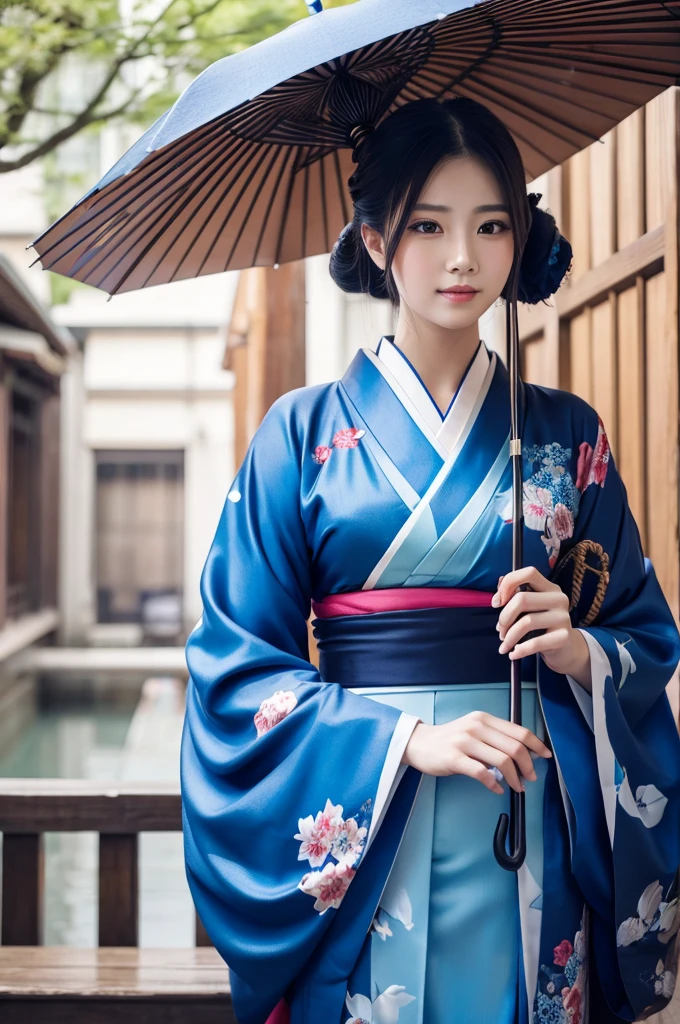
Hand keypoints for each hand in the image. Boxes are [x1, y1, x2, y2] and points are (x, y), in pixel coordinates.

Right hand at [401, 711, 552, 793]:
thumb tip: (523, 754)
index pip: (518, 731)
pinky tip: (497, 789)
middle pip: (513, 747)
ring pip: (501, 760)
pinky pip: (481, 773)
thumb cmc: (450, 739)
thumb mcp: (474, 731)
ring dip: (514, 777)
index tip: (546, 756)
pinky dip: (493, 784)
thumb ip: (495, 738)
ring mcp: (464, 742)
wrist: (419, 743)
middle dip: (528, 766)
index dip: (536, 745)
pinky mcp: (454, 758)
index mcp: (484, 719)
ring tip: (517, 786)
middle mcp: (476, 727)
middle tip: (531, 778)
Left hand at [493, 566, 591, 688]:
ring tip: (505, 644)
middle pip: (522, 599)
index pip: (529, 573)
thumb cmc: (542, 625)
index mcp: (550, 588)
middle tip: (500, 630)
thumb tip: (499, 586)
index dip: (508, 583)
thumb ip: (514, 595)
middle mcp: (559, 599)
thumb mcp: (529, 609)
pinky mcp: (563, 637)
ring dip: (509, 636)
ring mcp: (563, 617)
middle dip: (504, 617)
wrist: (565, 649)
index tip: (496, 602)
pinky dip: (519, 650)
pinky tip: (513, 654)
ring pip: (526, 622)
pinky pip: (535, 643)